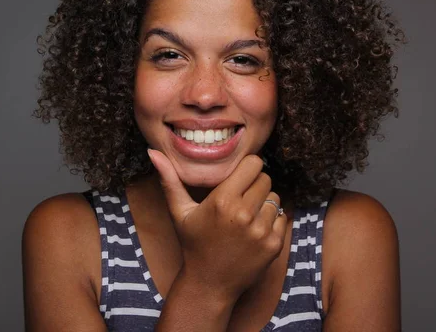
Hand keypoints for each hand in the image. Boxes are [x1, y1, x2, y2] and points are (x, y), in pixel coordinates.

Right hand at [147, 149, 287, 301]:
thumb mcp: (180, 212)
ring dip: (264, 203)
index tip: (240, 177)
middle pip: (265, 179)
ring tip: (247, 216)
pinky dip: (272, 221)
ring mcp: (261, 230)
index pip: (254, 164)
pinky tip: (254, 231)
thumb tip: (153, 152)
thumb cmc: (194, 244)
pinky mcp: (274, 244)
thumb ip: (170, 180)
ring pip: (275, 197)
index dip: (247, 168)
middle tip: (241, 198)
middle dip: (255, 185)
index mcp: (222, 200)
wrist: (209, 284)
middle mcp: (244, 213)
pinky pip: (282, 218)